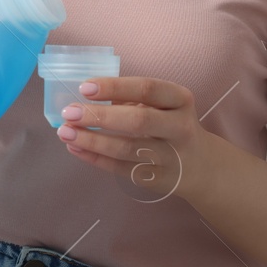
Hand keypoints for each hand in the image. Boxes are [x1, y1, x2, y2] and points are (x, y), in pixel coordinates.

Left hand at [55, 76, 208, 202]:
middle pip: (138, 120)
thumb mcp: (163, 105)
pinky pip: (122, 169)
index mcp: (180, 100)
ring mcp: (171, 156)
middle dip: (100, 116)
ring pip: (127, 149)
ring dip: (92, 140)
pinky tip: (76, 147)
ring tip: (65, 132)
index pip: (147, 89)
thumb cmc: (171, 124)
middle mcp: (180, 127)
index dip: (114, 87)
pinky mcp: (158, 178)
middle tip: (69, 113)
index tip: (84, 87)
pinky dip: (96, 158)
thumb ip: (131, 99)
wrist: (202, 165)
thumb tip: (85, 98)